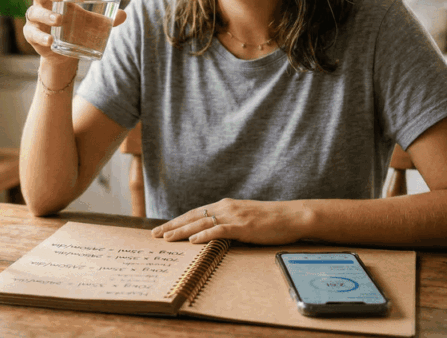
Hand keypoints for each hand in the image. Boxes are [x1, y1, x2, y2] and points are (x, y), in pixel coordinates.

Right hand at [23, 0, 126, 62]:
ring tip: (60, 20)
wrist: (65, 52)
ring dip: (46, 15)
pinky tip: (51, 40)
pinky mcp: (32, 35)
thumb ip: (107, 18)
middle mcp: (42, 2)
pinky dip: (41, 37)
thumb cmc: (76, 26)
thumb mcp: (92, 21)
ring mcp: (35, 19)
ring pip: (34, 12)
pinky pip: (33, 34)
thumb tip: (124, 14)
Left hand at [150, 198, 308, 245]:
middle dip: (172, 226)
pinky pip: (220, 230)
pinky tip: (193, 240)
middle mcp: (226, 207)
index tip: (162, 229)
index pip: (195, 213)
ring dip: (182, 231)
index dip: (177, 221)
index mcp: (225, 205)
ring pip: (201, 222)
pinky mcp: (243, 226)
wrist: (291, 216)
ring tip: (166, 238)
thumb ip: (228, 222)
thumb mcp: (244, 218)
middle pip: (192, 216)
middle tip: (154, 235)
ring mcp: (234, 216)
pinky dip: (205, 234)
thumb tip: (213, 232)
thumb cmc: (270, 220)